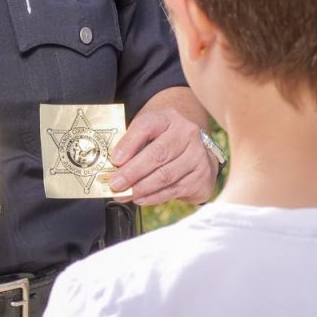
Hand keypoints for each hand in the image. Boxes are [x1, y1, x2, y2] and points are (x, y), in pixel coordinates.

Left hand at [106, 88, 217, 205]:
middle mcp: (187, 133)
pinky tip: (140, 199)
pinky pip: (174, 190)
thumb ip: (132, 146)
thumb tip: (113, 168)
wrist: (195, 149)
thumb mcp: (148, 134)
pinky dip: (153, 197)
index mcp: (168, 118)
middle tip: (115, 184)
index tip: (114, 160)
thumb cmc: (163, 141)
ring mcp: (198, 155)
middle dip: (132, 172)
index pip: (146, 126)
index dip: (129, 144)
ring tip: (124, 194)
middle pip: (157, 154)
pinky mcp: (202, 176)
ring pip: (165, 175)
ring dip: (141, 188)